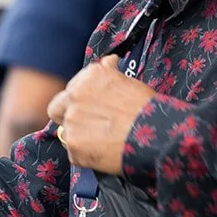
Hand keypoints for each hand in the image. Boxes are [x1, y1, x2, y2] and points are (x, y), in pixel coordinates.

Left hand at [46, 55, 156, 175]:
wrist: (159, 135)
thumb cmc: (149, 109)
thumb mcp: (130, 82)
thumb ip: (109, 74)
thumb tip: (108, 62)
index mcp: (88, 77)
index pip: (71, 89)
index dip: (80, 100)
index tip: (92, 107)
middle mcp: (74, 96)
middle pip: (56, 108)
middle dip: (67, 116)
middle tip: (88, 125)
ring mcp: (71, 122)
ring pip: (67, 132)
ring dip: (81, 136)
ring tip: (105, 140)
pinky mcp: (73, 145)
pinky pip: (74, 152)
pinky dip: (86, 154)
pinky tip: (105, 152)